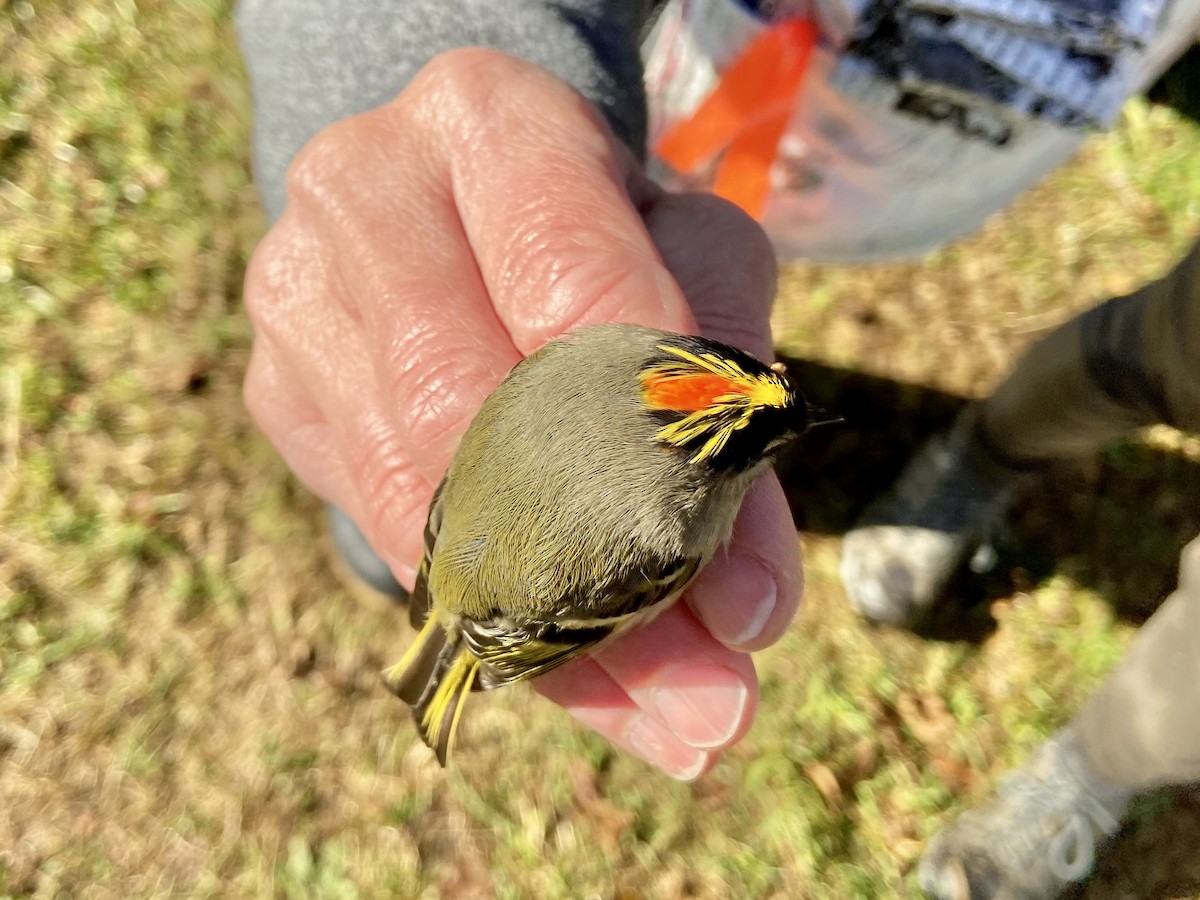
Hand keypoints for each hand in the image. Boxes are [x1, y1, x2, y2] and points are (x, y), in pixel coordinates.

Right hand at [243, 49, 801, 778]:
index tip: (748, 605)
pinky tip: (574, 676)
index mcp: (488, 121)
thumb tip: (742, 610)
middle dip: (605, 579)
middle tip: (713, 706)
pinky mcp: (279, 392)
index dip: (656, 447)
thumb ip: (730, 408)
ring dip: (552, 634)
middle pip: (470, 410)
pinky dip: (488, 619)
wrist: (464, 203)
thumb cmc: (605, 228)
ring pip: (417, 497)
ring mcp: (299, 299)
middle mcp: (365, 193)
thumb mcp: (695, 270)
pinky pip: (383, 531)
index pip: (571, 284)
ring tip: (666, 721)